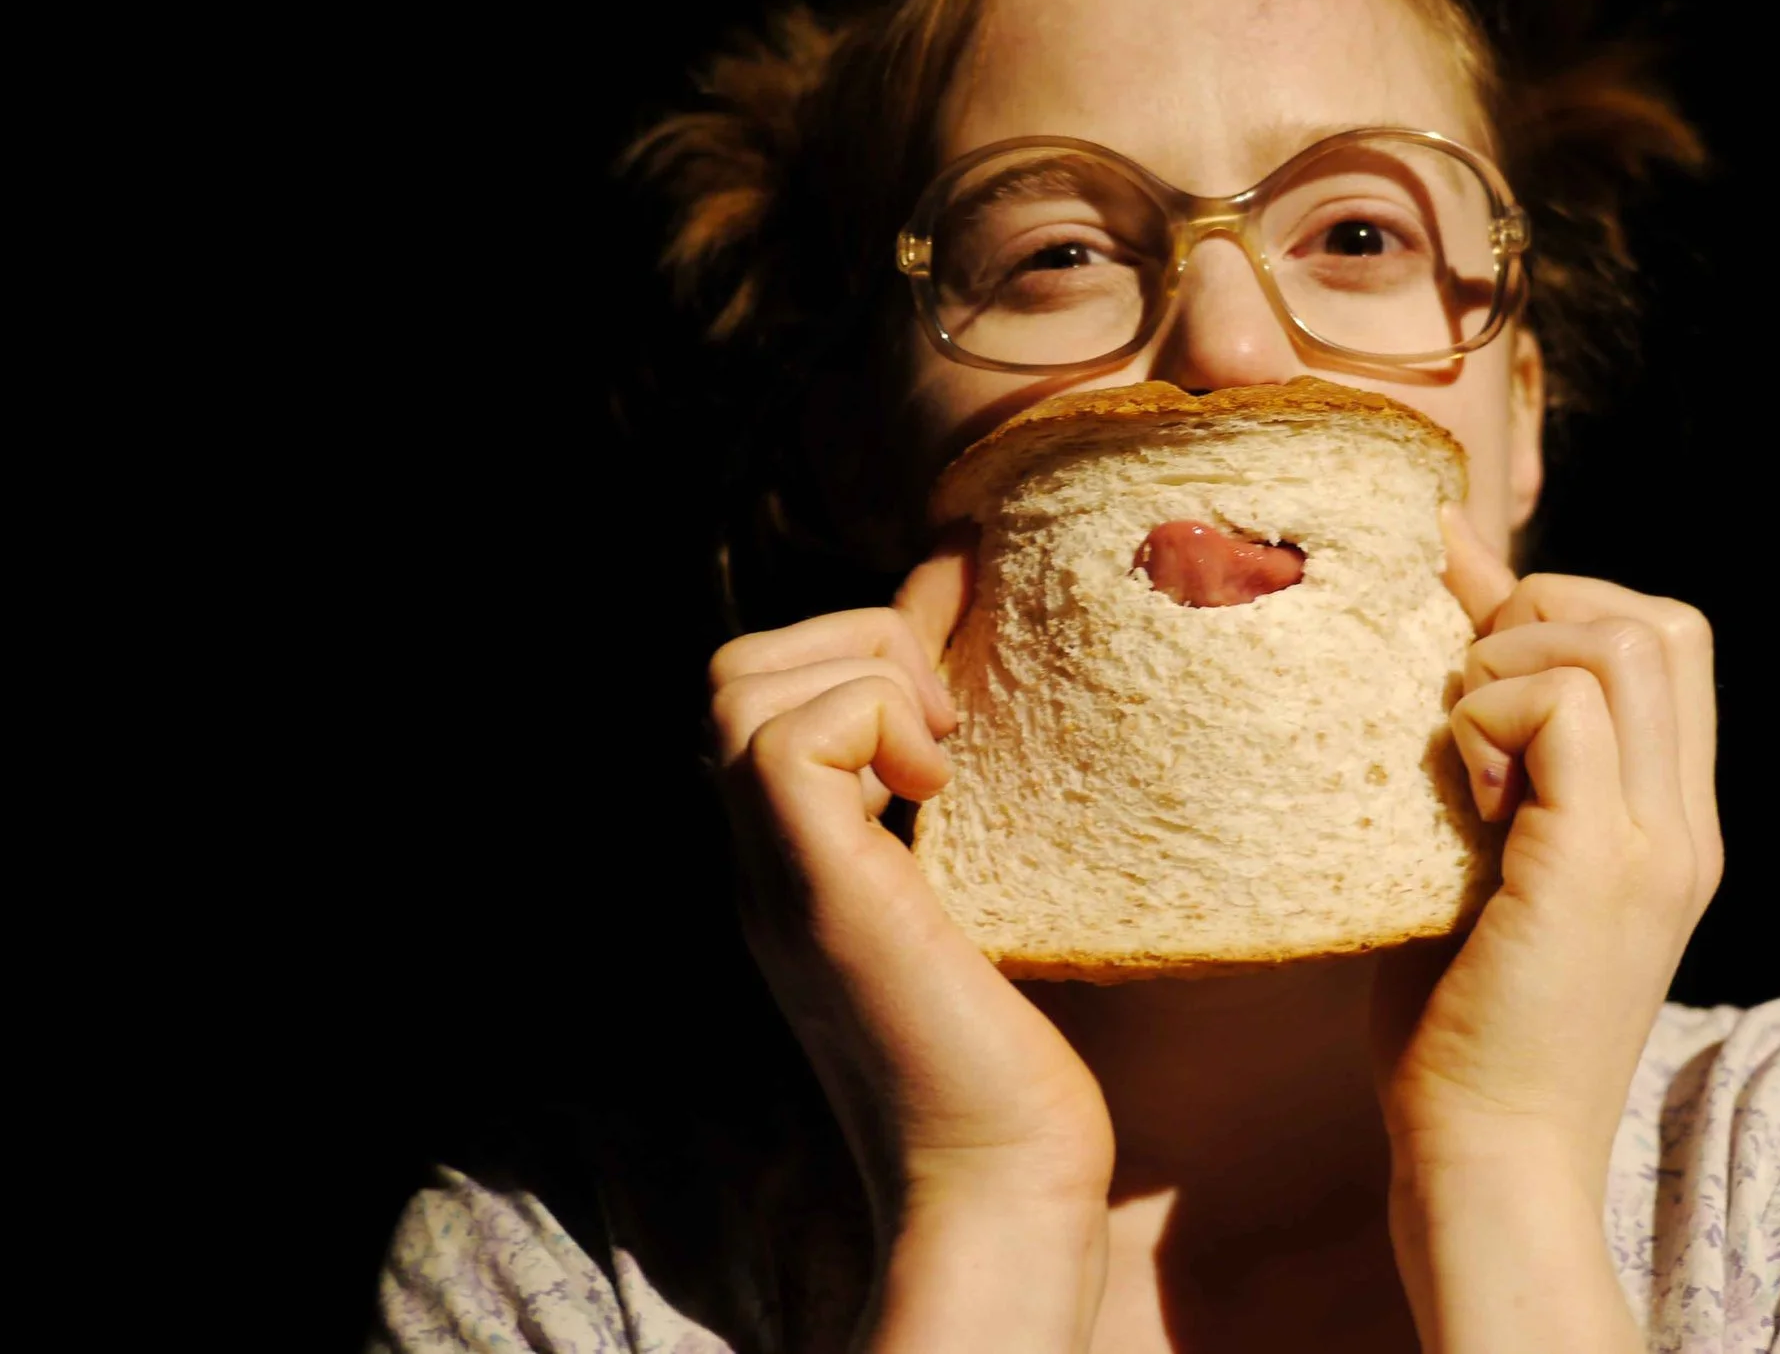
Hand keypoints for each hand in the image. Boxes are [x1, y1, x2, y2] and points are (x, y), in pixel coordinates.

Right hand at [708, 534, 1117, 1237]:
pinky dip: (871, 722)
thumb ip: (957, 777)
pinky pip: (786, 741)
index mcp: (797, 855)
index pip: (766, 686)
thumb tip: (979, 660)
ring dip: (863, 677)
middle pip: (733, 669)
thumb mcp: (981, 869)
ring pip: (738, 684)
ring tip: (941, 757)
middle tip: (948, 726)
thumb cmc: (1013, 1042)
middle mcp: (764, 860)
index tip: (959, 633)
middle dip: (853, 642)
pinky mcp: (815, 892)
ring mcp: (776, 876)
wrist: (1001, 1178)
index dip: (861, 633)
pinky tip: (934, 792)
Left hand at [1369, 507, 1722, 1205]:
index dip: (1568, 609)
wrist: (1490, 1162)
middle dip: (1547, 613)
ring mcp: (1655, 846)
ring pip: (1626, 645)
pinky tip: (1457, 789)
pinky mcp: (1599, 868)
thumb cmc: (1460, 1019)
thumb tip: (1449, 596)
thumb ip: (1488, 742)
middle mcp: (1684, 827)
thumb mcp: (1482, 853)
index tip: (1472, 656)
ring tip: (1463, 748)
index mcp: (1669, 824)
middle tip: (1467, 697)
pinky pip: (1567, 709)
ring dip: (1515, 660)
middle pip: (1664, 624)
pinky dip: (1493, 711)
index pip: (1670, 644)